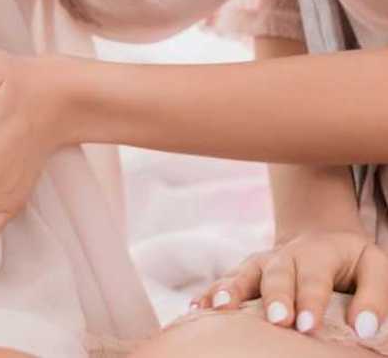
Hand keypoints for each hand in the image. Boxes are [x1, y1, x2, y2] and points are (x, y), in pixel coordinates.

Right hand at [194, 230, 387, 339]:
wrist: (321, 238)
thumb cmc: (351, 262)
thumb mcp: (376, 268)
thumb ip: (374, 297)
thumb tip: (365, 328)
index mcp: (318, 253)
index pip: (314, 278)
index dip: (310, 301)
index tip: (308, 326)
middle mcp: (283, 255)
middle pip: (276, 275)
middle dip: (274, 297)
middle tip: (277, 320)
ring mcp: (259, 263)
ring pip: (242, 275)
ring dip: (230, 291)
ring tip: (219, 308)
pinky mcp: (244, 273)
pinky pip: (224, 282)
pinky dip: (208, 293)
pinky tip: (196, 308)